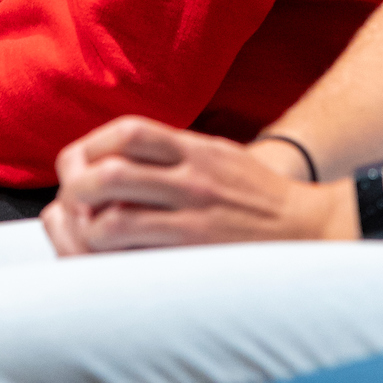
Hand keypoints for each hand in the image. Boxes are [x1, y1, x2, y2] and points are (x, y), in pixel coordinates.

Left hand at [39, 117, 353, 255]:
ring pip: (112, 207)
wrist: (310, 228)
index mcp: (196, 147)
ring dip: (84, 217)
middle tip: (71, 197)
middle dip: (76, 182)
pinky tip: (107, 252)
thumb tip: (124, 152)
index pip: (128, 130)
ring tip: (83, 227)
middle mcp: (190, 173)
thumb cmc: (260, 198)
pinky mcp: (193, 244)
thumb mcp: (220, 156)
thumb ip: (177, 151)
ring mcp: (191, 210)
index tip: (81, 163)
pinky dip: (106, 244)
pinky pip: (134, 241)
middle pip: (108, 166)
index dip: (92, 145)